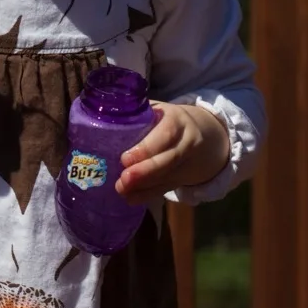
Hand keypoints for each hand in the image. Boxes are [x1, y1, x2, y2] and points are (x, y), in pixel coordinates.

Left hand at [114, 104, 230, 204]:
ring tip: (122, 190)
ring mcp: (187, 162)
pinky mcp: (183, 177)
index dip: (146, 148)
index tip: (124, 158)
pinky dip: (147, 195)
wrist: (202, 133)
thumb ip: (136, 113)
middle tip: (123, 180)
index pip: (165, 135)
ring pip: (168, 176)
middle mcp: (187, 141)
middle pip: (169, 159)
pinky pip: (166, 188)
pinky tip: (131, 198)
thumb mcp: (157, 109)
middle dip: (145, 172)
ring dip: (144, 187)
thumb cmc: (167, 118)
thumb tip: (104, 115)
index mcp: (177, 119)